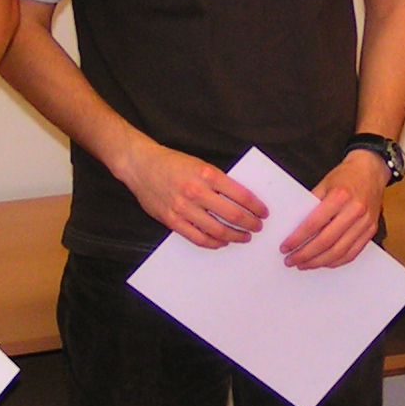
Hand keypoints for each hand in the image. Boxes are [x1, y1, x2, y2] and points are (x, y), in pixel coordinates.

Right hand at [121, 140, 267, 248]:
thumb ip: (218, 182)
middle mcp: (197, 192)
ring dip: (234, 236)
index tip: (263, 213)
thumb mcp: (200, 164)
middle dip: (250, 224)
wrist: (141, 165)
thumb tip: (240, 199)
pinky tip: (221, 242)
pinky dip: (213, 243)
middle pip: (233, 215)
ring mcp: (184, 208)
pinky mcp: (172, 220)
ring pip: (217, 230)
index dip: (256, 207)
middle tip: (257, 228)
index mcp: (208, 174)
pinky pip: (198, 238)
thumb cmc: (171, 163)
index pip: (241, 195)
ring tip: (243, 237)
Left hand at [283, 151, 388, 269]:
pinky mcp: (371, 230)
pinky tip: (324, 263)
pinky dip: (337, 261)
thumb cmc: (346, 175)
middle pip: (327, 241)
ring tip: (304, 264)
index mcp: (340, 196)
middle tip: (291, 260)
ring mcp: (365, 222)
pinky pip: (353, 252)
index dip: (298, 239)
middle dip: (306, 255)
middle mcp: (355, 210)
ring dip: (319, 262)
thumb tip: (295, 228)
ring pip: (340, 251)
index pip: (314, 224)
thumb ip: (312, 205)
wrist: (371, 170)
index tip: (285, 247)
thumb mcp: (324, 183)